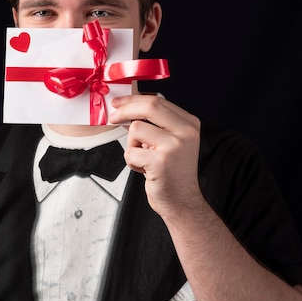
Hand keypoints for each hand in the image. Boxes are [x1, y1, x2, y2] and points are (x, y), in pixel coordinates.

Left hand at [108, 94, 202, 217]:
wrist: (181, 201)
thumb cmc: (171, 172)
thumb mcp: (170, 141)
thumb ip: (156, 123)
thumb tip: (127, 108)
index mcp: (189, 123)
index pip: (157, 100)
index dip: (133, 99)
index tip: (118, 102)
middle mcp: (186, 132)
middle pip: (149, 106)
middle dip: (124, 110)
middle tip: (112, 118)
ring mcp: (174, 146)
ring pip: (136, 129)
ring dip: (131, 145)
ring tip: (142, 158)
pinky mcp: (161, 161)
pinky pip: (131, 151)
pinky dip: (131, 161)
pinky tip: (144, 170)